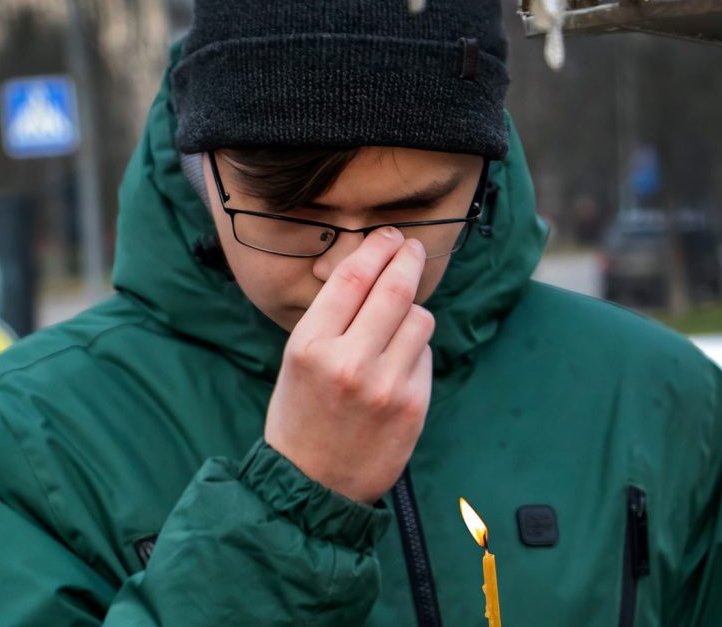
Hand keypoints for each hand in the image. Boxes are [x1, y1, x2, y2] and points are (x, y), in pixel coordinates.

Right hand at [264, 227, 434, 503]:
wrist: (313, 485)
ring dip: (413, 309)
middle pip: (395, 288)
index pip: (353, 277)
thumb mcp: (296, 359)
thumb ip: (331, 315)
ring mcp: (386, 385)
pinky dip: (415, 349)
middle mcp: (349, 362)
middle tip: (413, 248)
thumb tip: (371, 265)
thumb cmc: (300, 415)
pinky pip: (425, 354)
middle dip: (408, 259)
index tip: (389, 235)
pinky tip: (398, 362)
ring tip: (398, 319)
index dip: (376, 247)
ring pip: (419, 318)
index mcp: (310, 346)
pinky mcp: (413, 406)